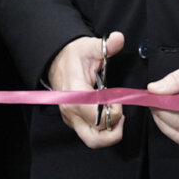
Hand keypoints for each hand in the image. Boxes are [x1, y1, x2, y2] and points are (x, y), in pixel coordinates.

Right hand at [47, 31, 126, 148]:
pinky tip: (109, 114)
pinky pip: (89, 134)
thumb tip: (118, 38)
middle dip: (113, 132)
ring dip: (108, 134)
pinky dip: (103, 130)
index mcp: (75, 93)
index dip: (112, 113)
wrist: (57, 61)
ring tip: (116, 116)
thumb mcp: (90, 46)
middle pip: (93, 138)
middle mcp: (71, 110)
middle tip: (120, 116)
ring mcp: (71, 118)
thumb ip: (105, 45)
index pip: (95, 116)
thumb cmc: (74, 55)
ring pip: (91, 140)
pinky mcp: (73, 121)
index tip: (117, 101)